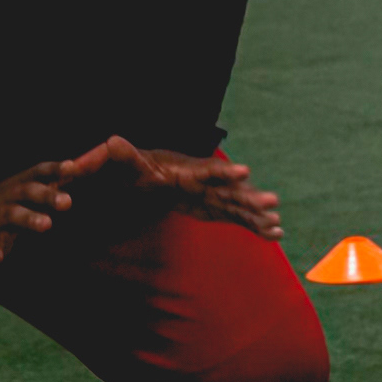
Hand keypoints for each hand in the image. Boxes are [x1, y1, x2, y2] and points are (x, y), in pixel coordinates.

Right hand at [0, 162, 72, 264]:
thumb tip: (91, 163)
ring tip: (47, 224)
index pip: (40, 171)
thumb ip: (60, 179)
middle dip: (48, 195)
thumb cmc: (18, 202)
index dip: (55, 169)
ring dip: (30, 218)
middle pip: (29, 191)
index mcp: (23, 182)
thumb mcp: (35, 189)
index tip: (73, 168)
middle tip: (68, 202)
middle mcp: (8, 195)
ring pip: (13, 215)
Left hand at [61, 134, 282, 240]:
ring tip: (279, 225)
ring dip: (256, 214)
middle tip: (274, 204)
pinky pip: (233, 217)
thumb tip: (102, 147)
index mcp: (178, 170)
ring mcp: (205, 194)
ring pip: (235, 204)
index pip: (203, 171)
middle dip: (249, 197)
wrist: (129, 170)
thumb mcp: (112, 162)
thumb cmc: (121, 167)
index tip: (244, 173)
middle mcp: (197, 180)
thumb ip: (107, 156)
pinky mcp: (207, 206)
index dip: (222, 172)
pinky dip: (252, 225)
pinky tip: (274, 234)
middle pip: (226, 189)